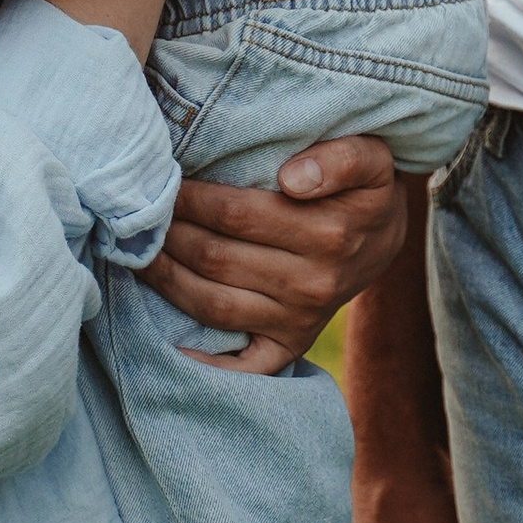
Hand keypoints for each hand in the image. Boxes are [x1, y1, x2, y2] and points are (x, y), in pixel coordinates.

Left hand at [142, 136, 404, 361]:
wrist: (384, 236)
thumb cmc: (363, 187)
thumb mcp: (370, 158)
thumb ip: (341, 158)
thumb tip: (293, 177)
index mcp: (328, 234)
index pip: (236, 214)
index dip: (191, 198)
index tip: (164, 178)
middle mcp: (312, 283)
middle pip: (216, 258)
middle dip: (169, 232)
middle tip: (139, 210)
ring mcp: (299, 319)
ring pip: (214, 304)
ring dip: (167, 278)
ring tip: (138, 251)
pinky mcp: (292, 344)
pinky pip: (244, 365)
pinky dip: (206, 362)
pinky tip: (170, 342)